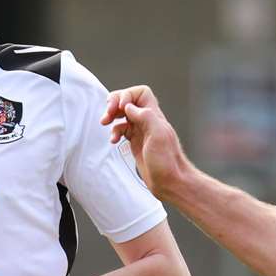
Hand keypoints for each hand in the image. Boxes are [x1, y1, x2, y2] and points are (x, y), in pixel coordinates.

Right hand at [100, 84, 191, 200]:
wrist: (170, 182)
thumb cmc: (167, 161)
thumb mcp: (159, 135)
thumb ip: (145, 116)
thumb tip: (128, 106)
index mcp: (154, 116)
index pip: (141, 93)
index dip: (127, 95)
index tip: (120, 108)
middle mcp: (147, 121)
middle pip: (128, 101)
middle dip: (114, 103)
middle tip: (107, 114)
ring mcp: (141, 132)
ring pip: (122, 116)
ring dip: (111, 117)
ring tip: (104, 123)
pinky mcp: (135, 143)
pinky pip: (121, 131)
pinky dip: (114, 132)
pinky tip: (113, 141)